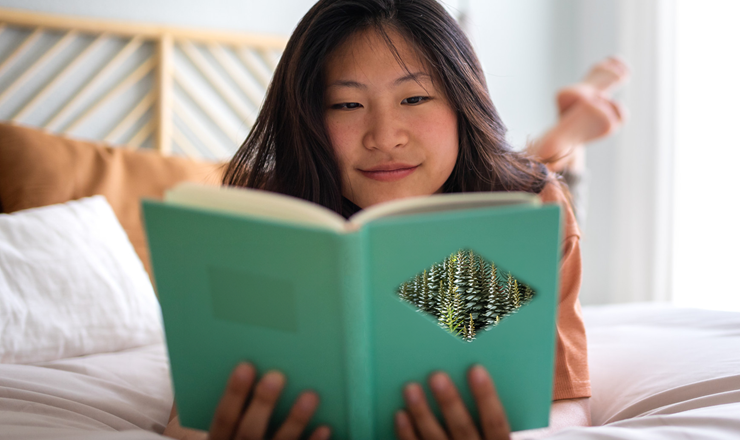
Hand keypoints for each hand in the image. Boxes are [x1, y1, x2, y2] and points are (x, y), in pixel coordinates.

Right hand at [209, 363, 330, 439]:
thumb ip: (237, 408)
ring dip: (295, 420)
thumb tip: (255, 367)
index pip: (224, 417)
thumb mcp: (229, 429)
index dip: (234, 393)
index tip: (245, 366)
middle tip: (276, 377)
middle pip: (249, 431)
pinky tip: (324, 427)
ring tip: (310, 396)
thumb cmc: (240, 437)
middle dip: (263, 403)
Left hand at [395, 365, 509, 439]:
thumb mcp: (493, 433)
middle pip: (463, 428)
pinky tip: (401, 414)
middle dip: (449, 402)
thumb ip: (487, 414)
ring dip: (422, 413)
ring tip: (411, 388)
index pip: (495, 421)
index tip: (476, 370)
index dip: (486, 396)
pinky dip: (407, 432)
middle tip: (436, 377)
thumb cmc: (480, 438)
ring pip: (435, 437)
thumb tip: (476, 372)